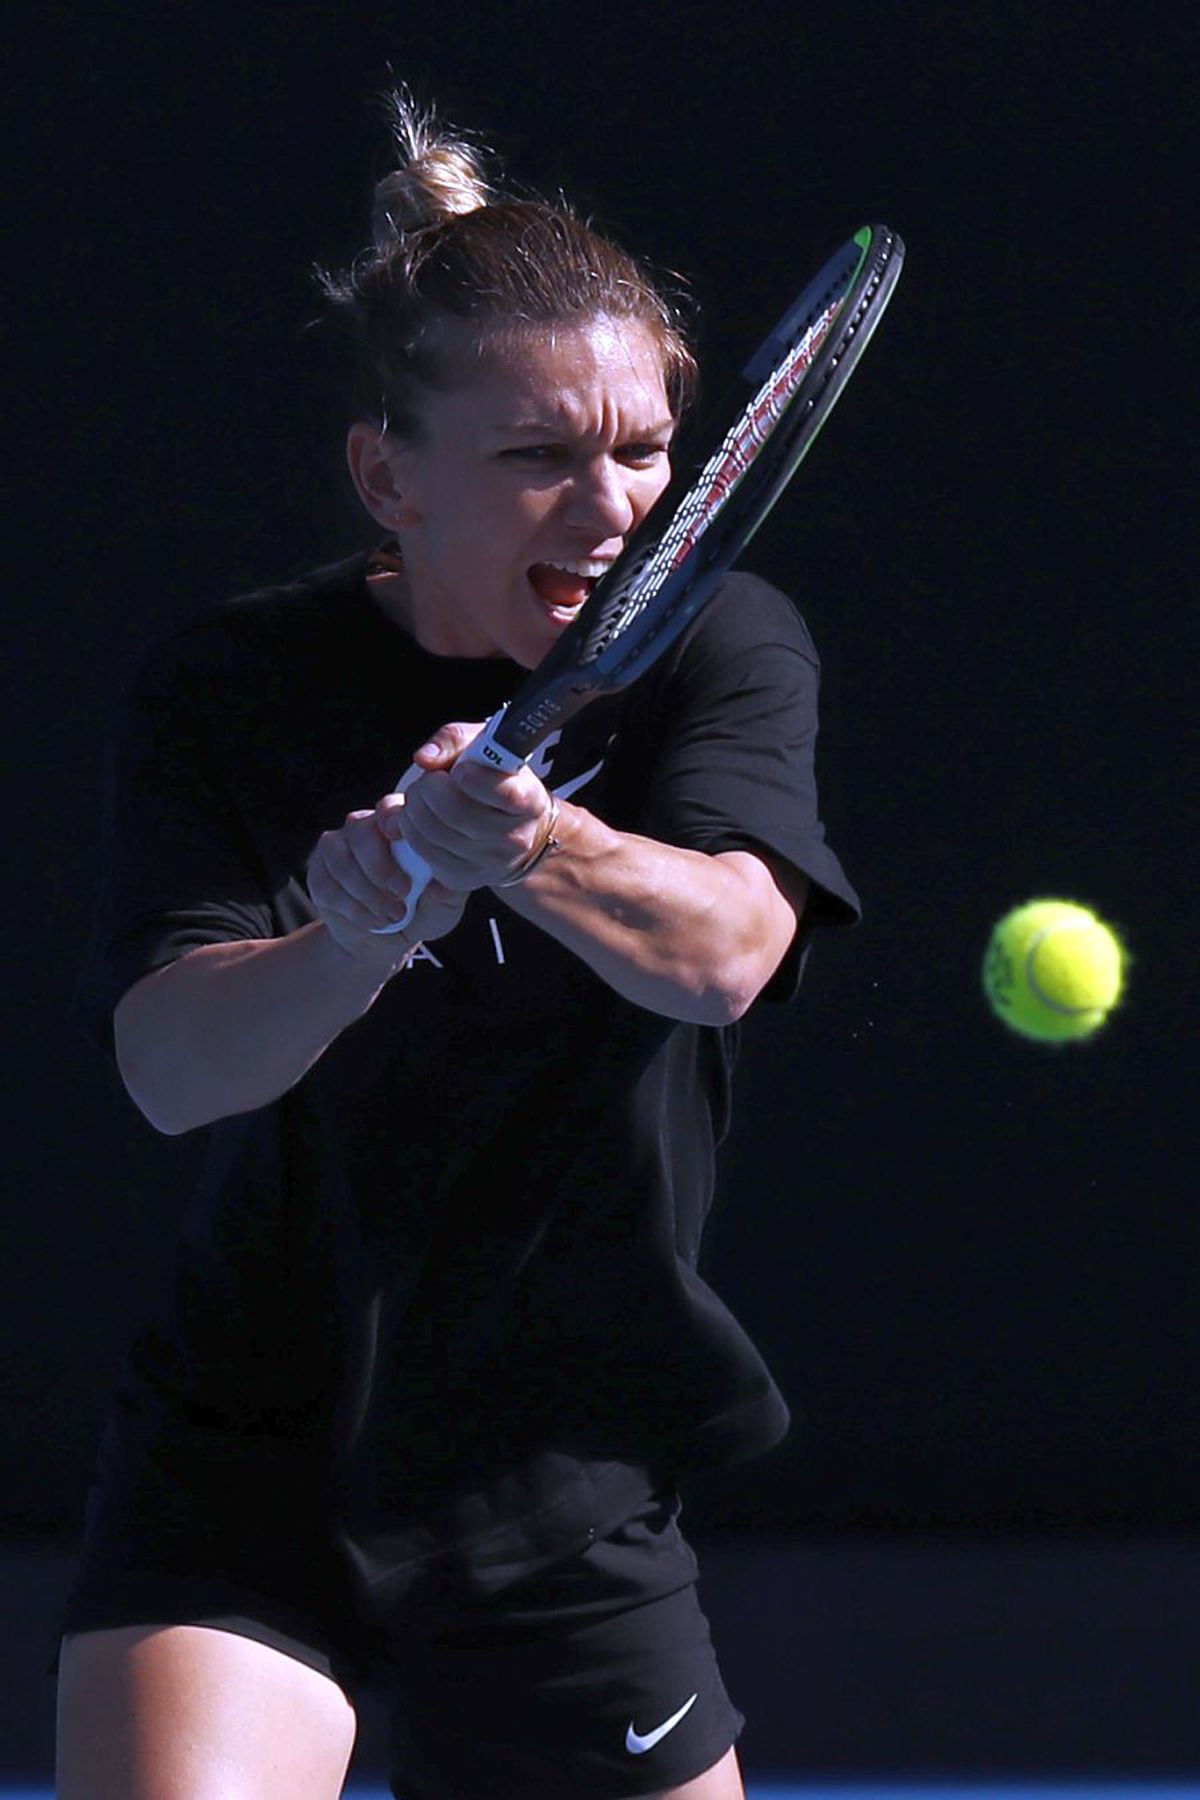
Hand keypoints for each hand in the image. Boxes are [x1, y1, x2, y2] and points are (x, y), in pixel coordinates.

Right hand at [307, 797, 465, 967]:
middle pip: (360, 831)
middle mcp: (365, 829)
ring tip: (391, 916)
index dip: (391, 818)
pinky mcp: (319, 874)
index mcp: (398, 826)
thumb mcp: (443, 907)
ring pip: (340, 858)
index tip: (400, 841)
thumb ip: (447, 892)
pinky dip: (352, 908)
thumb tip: (444, 885)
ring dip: (366, 892)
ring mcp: (337, 850)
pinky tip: (373, 922)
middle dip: (380, 866)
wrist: (386, 943)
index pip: (390, 807)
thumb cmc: (420, 913)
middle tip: (402, 894)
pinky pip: (326, 884)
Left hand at [398, 720, 556, 893]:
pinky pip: (422, 849)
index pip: (504, 794)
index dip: (473, 778)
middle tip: (431, 778)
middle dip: (428, 786)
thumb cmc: (496, 779)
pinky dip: (411, 828)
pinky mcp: (463, 877)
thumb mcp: (486, 745)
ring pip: (431, 831)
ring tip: (425, 795)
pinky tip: (422, 817)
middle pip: (454, 811)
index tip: (460, 770)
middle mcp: (513, 838)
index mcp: (528, 801)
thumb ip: (455, 739)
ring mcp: (488, 863)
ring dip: (414, 806)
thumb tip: (425, 758)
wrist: (513, 828)